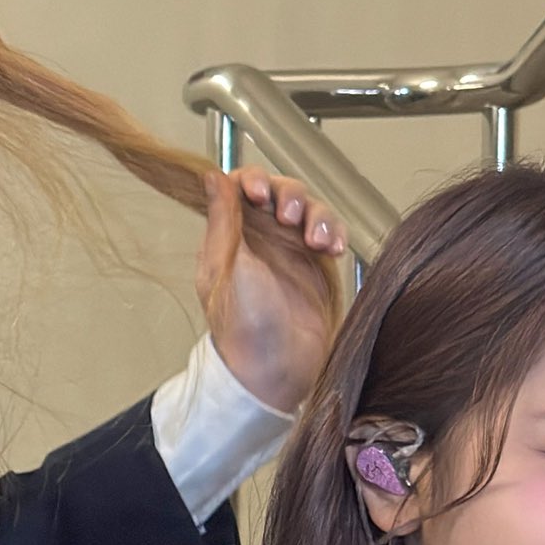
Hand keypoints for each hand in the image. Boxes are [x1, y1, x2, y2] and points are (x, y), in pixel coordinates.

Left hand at [197, 168, 344, 415]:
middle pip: (279, 191)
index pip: (240, 187)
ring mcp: (290, 250)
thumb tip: (210, 176)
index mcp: (229, 236)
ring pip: (309, 209)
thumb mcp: (228, 266)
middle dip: (289, 195)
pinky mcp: (317, 264)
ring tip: (316, 239)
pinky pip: (330, 232)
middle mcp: (260, 238)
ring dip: (316, 215)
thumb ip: (223, 219)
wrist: (276, 368)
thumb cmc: (243, 326)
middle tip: (289, 216)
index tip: (258, 193)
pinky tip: (333, 247)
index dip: (252, 180)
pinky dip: (335, 232)